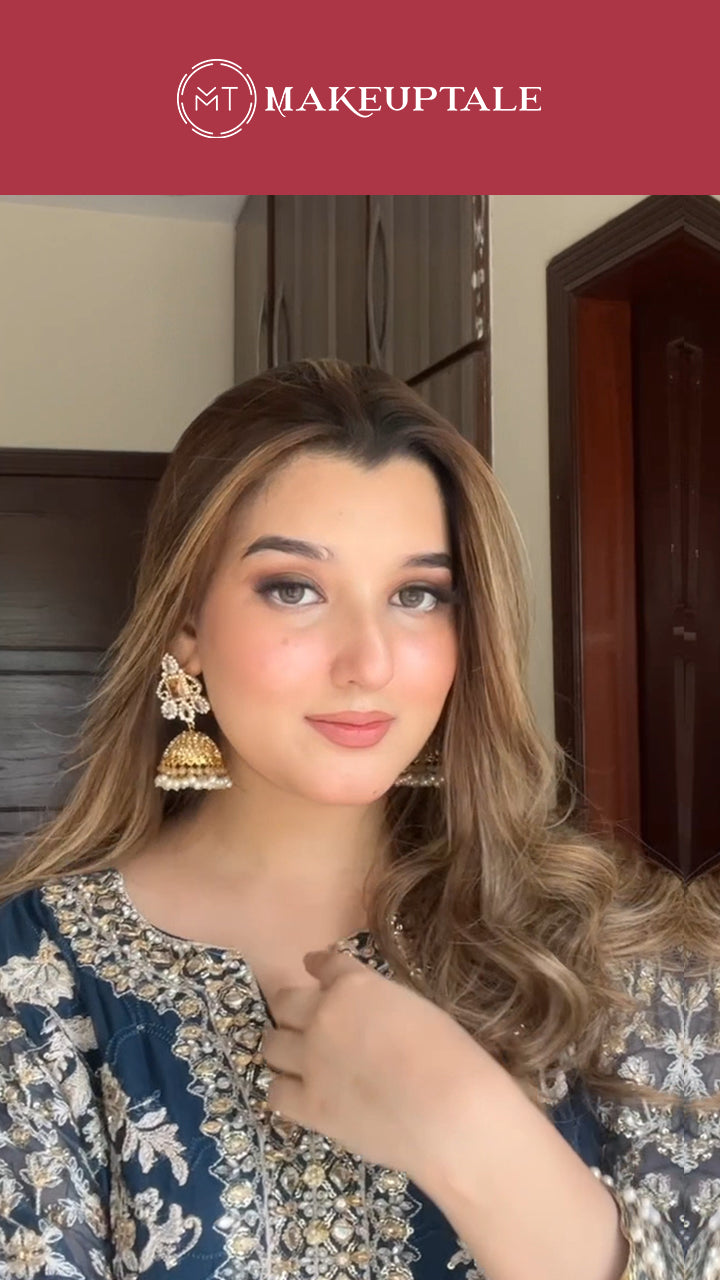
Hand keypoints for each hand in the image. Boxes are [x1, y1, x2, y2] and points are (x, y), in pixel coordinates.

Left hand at [260, 945, 487, 1179]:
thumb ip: (380, 1003)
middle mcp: (322, 1017)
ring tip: (295, 1056)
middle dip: (291, 1007)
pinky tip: (299, 1094)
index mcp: (354, 987)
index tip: (312, 965)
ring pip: (273, 1045)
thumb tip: (367, 1016)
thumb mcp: (415, 1008)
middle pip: (285, 1002)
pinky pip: (275, 1092)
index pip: (325, 966)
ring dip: (284, 1046)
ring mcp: (310, 1062)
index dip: (318, 965)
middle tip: (300, 1018)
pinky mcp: (309, 1106)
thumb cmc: (450, 1056)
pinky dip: (285, 1090)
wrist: (449, 1112)